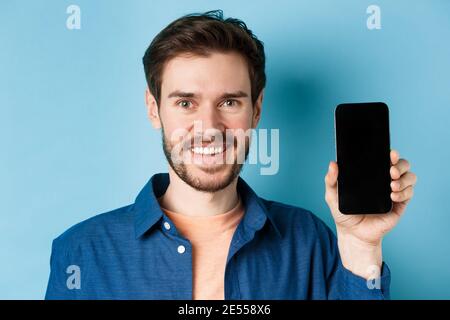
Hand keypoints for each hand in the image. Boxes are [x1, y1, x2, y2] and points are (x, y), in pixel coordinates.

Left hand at [324, 149, 416, 277]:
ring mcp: (394, 192)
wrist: (353, 234)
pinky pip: (409, 194)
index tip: (390, 153)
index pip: (385, 159)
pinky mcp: (400, 205)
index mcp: (372, 175)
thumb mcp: (333, 196)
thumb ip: (331, 180)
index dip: (391, 154)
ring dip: (404, 179)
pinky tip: (392, 197)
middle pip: (402, 165)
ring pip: (410, 177)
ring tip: (392, 185)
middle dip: (400, 165)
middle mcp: (385, 180)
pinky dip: (404, 193)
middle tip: (391, 171)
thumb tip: (333, 164)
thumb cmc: (344, 213)